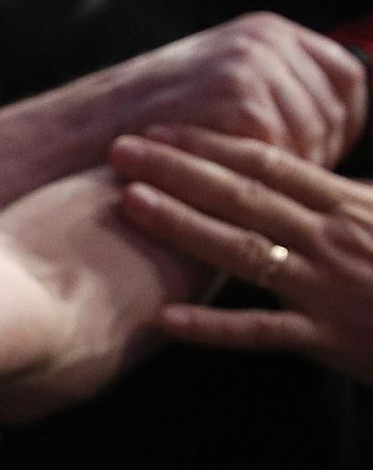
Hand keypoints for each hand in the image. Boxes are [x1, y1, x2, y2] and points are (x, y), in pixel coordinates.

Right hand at [0, 14, 366, 218]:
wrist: (73, 139)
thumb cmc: (136, 130)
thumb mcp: (203, 91)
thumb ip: (257, 99)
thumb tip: (312, 138)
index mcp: (265, 31)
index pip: (346, 79)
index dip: (345, 124)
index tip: (328, 159)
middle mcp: (265, 41)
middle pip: (340, 108)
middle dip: (325, 153)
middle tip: (298, 194)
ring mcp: (254, 69)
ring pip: (318, 137)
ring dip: (300, 175)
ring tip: (276, 205)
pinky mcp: (241, 104)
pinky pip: (287, 156)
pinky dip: (274, 186)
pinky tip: (256, 209)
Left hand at [115, 129, 372, 382]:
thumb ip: (345, 193)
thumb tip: (312, 170)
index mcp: (349, 204)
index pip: (268, 164)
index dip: (210, 145)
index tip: (159, 130)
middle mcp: (333, 237)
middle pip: (244, 195)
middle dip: (177, 170)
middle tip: (119, 150)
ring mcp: (328, 287)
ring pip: (244, 250)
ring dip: (183, 226)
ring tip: (129, 205)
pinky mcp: (330, 338)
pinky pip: (264, 332)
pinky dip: (215, 327)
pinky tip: (166, 320)